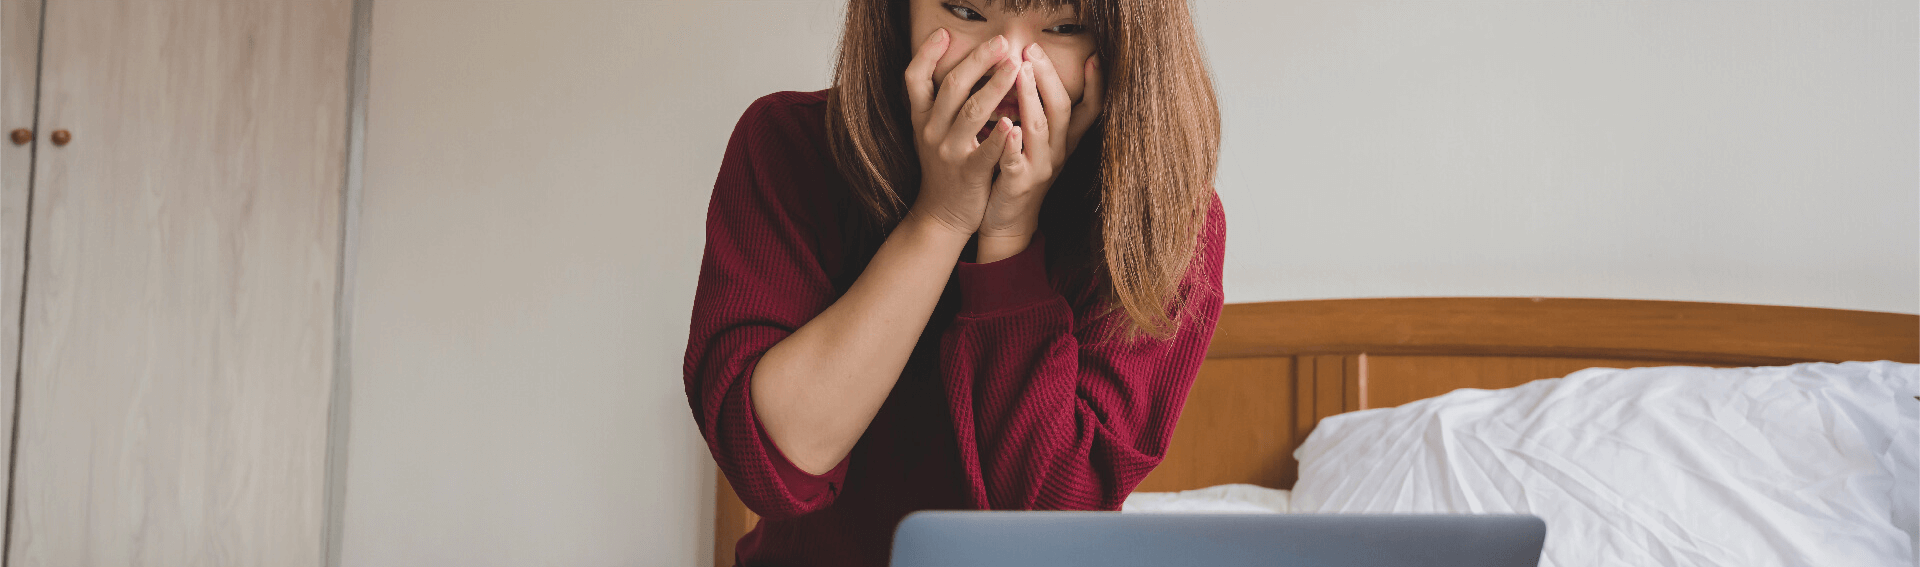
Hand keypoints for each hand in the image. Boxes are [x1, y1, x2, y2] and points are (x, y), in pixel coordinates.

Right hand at [903, 29, 1020, 237]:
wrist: (940, 214)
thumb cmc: (943, 167)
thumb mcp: (930, 131)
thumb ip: (938, 101)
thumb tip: (955, 62)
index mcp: (921, 117)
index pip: (914, 78)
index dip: (926, 53)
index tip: (944, 32)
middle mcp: (931, 131)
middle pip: (952, 86)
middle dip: (979, 60)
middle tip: (1002, 42)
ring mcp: (949, 152)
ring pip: (972, 112)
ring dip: (995, 86)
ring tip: (1016, 66)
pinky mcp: (969, 174)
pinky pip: (985, 152)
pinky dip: (999, 138)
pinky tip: (1014, 124)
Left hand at [977, 44, 1104, 254]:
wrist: (1008, 222)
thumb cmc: (1020, 173)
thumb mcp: (1040, 143)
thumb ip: (1042, 113)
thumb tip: (1038, 70)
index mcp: (1064, 141)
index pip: (1090, 110)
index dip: (1096, 85)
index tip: (1093, 57)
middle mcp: (1057, 153)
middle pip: (1061, 109)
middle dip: (1048, 77)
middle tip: (1033, 50)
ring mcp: (1039, 169)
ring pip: (1039, 129)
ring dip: (1031, 99)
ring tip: (1021, 73)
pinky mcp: (1017, 184)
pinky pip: (1016, 161)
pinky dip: (1013, 143)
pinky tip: (1008, 126)